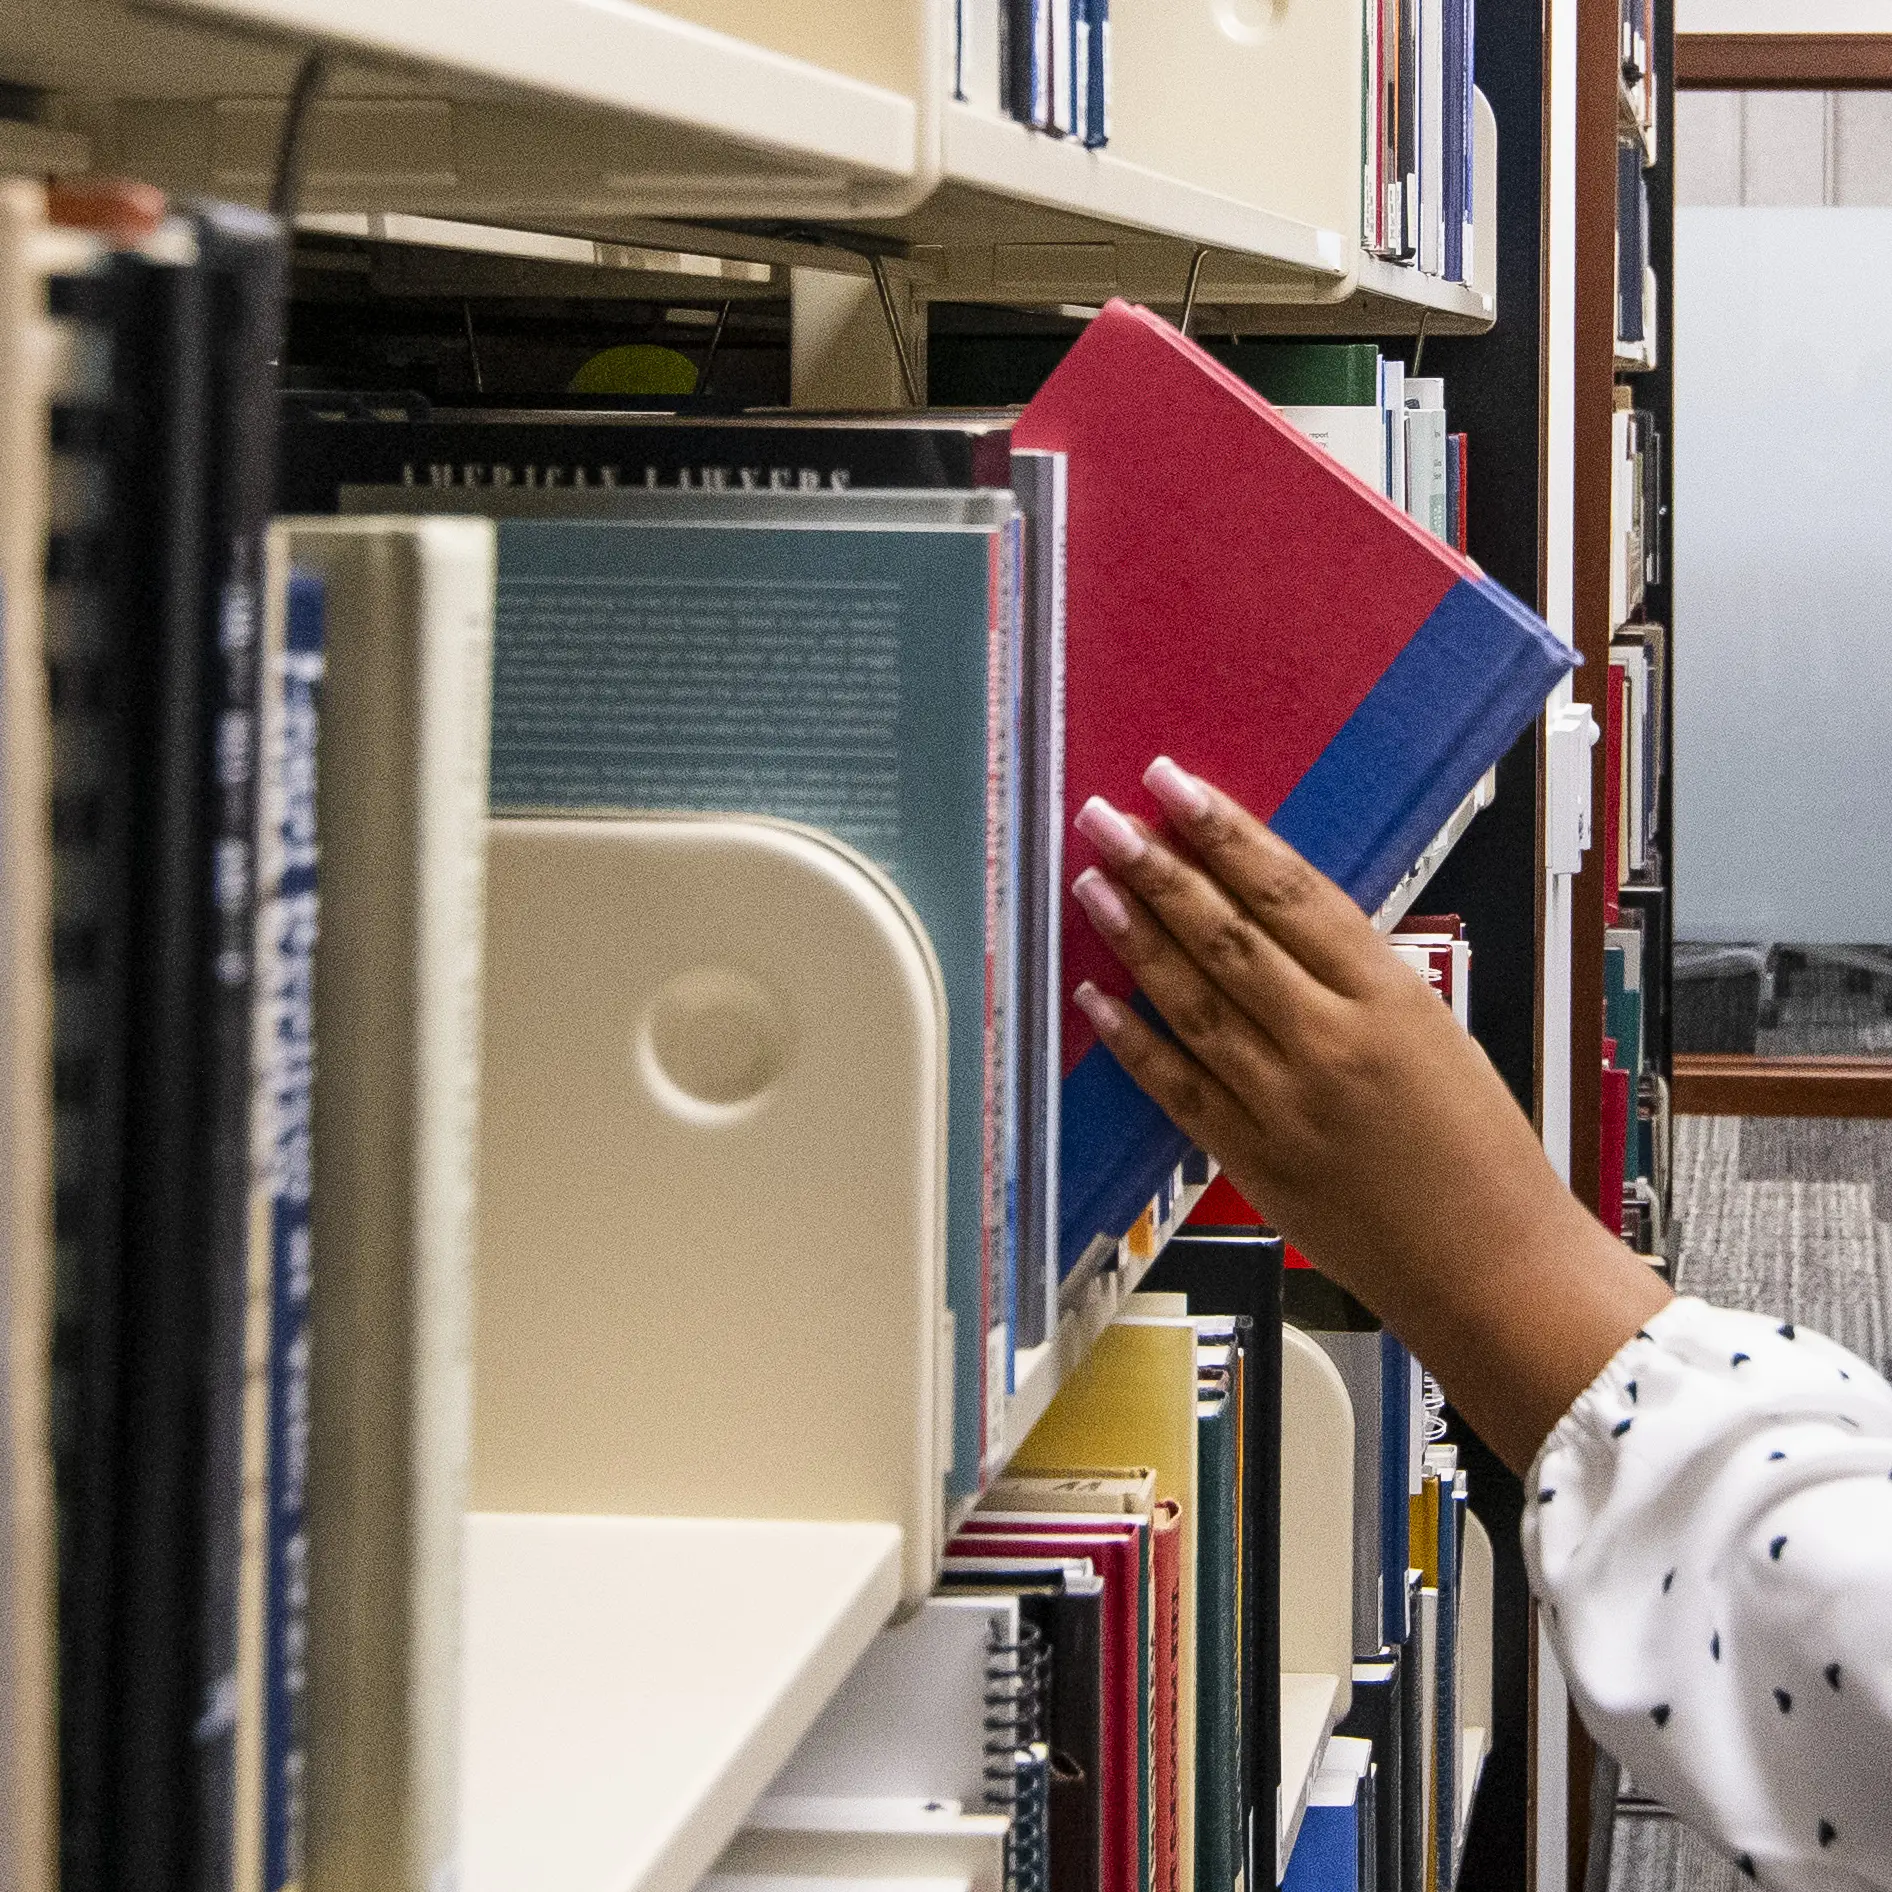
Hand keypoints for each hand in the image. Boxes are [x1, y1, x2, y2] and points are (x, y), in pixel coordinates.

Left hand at [1069, 757, 1668, 1473]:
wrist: (1494, 1269)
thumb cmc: (1483, 1151)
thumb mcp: (1437, 1031)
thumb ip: (1357, 979)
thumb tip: (1275, 923)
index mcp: (1388, 995)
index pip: (1287, 892)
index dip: (1224, 833)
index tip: (1173, 786)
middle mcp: (1328, 1040)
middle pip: (1225, 935)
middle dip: (1158, 868)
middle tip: (1102, 817)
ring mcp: (1282, 1102)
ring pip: (1190, 1000)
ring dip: (1133, 937)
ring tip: (1091, 882)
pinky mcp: (1252, 1159)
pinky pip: (1176, 1087)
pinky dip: (1132, 1039)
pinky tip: (1096, 995)